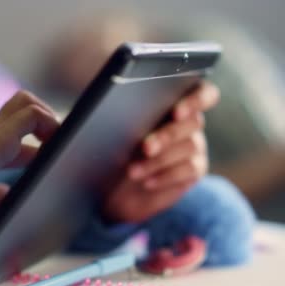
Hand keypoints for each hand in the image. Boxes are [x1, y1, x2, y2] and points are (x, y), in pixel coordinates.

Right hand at [0, 91, 59, 243]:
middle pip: (19, 112)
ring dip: (48, 119)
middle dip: (45, 126)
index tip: (49, 164)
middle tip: (61, 150)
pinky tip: (56, 147)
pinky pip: (32, 114)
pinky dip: (50, 124)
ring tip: (59, 145)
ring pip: (26, 103)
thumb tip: (5, 194)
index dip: (35, 148)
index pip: (11, 138)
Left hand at [102, 81, 219, 222]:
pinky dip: (164, 176)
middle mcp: (188, 123)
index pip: (202, 93)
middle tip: (144, 147)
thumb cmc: (105, 150)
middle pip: (193, 122)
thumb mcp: (101, 129)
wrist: (109, 188)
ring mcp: (194, 147)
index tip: (176, 111)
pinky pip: (188, 172)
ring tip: (131, 170)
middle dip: (167, 135)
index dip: (196, 99)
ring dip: (158, 160)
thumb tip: (88, 111)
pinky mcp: (192, 172)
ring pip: (189, 147)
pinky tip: (144, 182)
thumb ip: (106, 112)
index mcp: (172, 102)